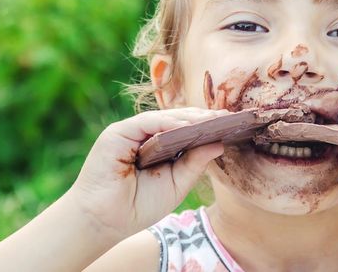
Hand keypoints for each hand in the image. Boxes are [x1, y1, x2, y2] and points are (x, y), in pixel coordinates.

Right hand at [68, 107, 228, 240]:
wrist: (104, 222)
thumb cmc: (137, 206)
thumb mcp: (176, 185)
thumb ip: (194, 164)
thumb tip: (219, 143)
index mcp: (159, 149)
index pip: (186, 132)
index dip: (207, 127)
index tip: (232, 124)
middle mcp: (145, 137)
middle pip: (178, 121)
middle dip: (203, 118)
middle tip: (229, 116)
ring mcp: (131, 133)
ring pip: (164, 118)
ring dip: (189, 118)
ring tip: (213, 119)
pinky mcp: (118, 133)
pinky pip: (146, 122)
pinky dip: (167, 123)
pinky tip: (186, 126)